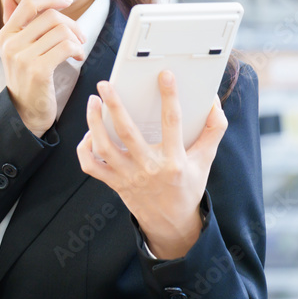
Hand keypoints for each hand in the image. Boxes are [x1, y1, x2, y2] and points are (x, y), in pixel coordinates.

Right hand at [0, 0, 85, 136]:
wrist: (24, 112)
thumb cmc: (25, 77)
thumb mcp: (15, 47)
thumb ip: (13, 21)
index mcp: (5, 34)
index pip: (28, 3)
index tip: (67, 2)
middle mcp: (11, 44)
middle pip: (50, 16)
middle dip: (72, 24)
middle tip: (79, 37)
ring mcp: (23, 57)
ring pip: (61, 31)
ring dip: (77, 39)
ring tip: (77, 50)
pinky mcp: (38, 70)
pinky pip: (66, 47)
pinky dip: (78, 50)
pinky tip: (78, 58)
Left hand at [76, 71, 227, 258]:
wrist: (171, 223)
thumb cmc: (188, 185)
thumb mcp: (205, 160)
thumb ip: (213, 130)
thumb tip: (212, 102)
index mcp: (175, 160)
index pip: (173, 123)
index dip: (170, 97)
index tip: (164, 75)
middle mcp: (149, 168)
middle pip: (127, 133)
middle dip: (114, 106)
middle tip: (105, 84)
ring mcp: (128, 176)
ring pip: (104, 148)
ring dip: (94, 123)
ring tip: (93, 102)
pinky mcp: (113, 183)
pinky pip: (91, 166)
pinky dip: (84, 149)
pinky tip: (89, 133)